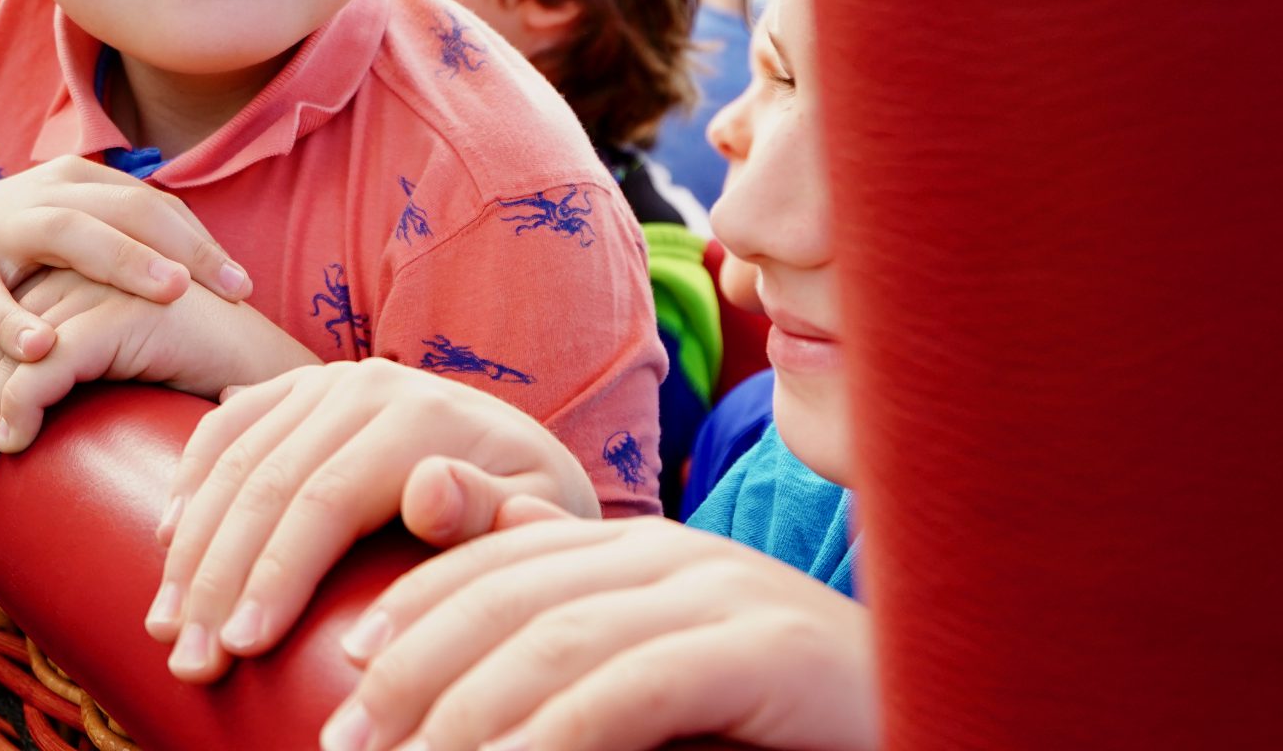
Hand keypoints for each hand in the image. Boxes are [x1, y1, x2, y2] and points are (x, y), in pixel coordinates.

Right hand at [0, 155, 252, 370]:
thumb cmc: (5, 252)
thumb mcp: (68, 236)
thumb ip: (122, 244)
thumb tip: (200, 278)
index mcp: (81, 185)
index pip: (157, 207)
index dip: (203, 244)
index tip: (246, 287)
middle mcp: (47, 196)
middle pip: (128, 209)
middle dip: (184, 248)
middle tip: (233, 289)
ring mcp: (0, 229)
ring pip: (67, 235)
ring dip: (122, 261)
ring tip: (170, 292)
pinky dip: (15, 321)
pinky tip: (44, 348)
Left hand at [0, 269, 311, 489]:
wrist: (287, 384)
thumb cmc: (216, 387)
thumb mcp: (130, 374)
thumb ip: (87, 372)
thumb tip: (22, 423)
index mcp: (86, 277)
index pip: (2, 328)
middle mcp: (90, 271)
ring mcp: (110, 287)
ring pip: (13, 353)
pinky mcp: (129, 312)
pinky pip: (53, 361)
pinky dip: (20, 403)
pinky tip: (9, 444)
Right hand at [149, 360, 598, 683]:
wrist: (523, 463)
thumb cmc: (530, 513)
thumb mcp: (538, 518)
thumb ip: (493, 510)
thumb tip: (425, 490)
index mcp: (420, 416)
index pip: (323, 500)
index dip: (275, 575)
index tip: (243, 649)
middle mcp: (365, 385)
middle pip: (265, 484)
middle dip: (217, 580)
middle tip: (190, 659)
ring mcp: (324, 383)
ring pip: (232, 461)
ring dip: (188, 549)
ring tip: (167, 628)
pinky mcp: (295, 390)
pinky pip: (224, 429)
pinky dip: (189, 483)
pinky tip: (166, 542)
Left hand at [319, 512, 876, 750]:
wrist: (938, 714)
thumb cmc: (779, 725)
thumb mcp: (656, 680)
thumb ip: (570, 645)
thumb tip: (458, 616)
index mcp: (645, 551)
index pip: (501, 558)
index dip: (416, 607)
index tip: (344, 671)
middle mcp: (678, 556)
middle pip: (511, 594)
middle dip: (413, 669)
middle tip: (348, 742)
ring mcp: (725, 596)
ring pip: (554, 642)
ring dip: (461, 715)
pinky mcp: (764, 654)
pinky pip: (627, 691)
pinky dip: (547, 740)